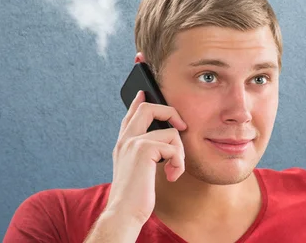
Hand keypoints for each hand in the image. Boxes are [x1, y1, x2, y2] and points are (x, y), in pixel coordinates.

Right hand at [105, 90, 186, 225]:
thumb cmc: (134, 196)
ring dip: (180, 152)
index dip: (138, 101)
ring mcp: (133, 142)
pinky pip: (173, 146)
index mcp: (123, 143)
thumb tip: (162, 141)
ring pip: (170, 131)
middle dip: (170, 112)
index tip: (143, 92)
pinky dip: (178, 163)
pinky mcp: (143, 149)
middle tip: (182, 126)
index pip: (131, 114)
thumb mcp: (136, 169)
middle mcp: (126, 139)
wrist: (124, 213)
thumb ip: (143, 152)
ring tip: (174, 169)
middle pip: (147, 107)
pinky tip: (172, 176)